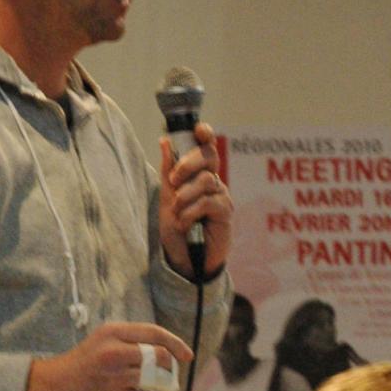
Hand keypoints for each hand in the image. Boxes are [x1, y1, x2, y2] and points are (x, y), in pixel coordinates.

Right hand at [24, 322, 191, 390]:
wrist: (52, 387)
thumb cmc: (81, 364)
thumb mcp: (102, 340)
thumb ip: (131, 341)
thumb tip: (167, 351)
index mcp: (112, 332)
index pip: (155, 333)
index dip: (177, 343)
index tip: (187, 355)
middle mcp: (114, 351)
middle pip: (161, 357)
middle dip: (170, 368)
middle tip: (168, 376)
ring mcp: (114, 376)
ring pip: (157, 380)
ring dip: (162, 386)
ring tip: (154, 388)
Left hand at [159, 122, 232, 276]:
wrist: (184, 261)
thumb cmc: (177, 229)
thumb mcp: (166, 197)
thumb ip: (168, 170)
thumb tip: (165, 140)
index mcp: (199, 174)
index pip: (207, 147)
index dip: (205, 134)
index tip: (200, 130)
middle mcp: (213, 181)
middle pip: (208, 156)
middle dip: (187, 163)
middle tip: (173, 181)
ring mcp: (221, 196)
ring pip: (205, 180)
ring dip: (184, 196)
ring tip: (177, 213)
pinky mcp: (226, 213)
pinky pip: (208, 202)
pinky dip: (191, 212)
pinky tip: (186, 224)